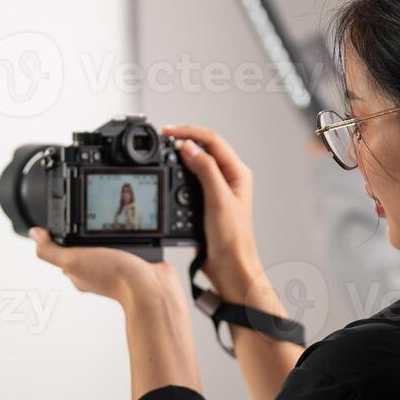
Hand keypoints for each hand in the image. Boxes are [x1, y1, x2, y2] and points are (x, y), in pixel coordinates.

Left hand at [29, 228, 180, 306]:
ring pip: (107, 245)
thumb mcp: (74, 259)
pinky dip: (127, 237)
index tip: (63, 222)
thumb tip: (34, 234)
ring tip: (110, 225)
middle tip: (89, 219)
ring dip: (109, 234)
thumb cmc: (114, 277)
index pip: (63, 252)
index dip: (60, 237)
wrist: (151, 286)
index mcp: (79, 272)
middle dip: (86, 233)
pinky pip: (126, 245)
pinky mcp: (134, 261)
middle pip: (85, 246)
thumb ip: (51, 250)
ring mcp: (117, 266)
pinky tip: (129, 232)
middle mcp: (97, 270)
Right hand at [162, 124, 263, 301]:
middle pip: (203, 148)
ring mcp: (216, 189)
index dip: (189, 132)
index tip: (168, 132)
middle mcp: (228, 178)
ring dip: (179, 158)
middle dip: (182, 141)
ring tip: (163, 154)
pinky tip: (169, 176)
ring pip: (195, 163)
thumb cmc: (233, 238)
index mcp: (237, 172)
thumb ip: (205, 170)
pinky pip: (189, 181)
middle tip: (162, 139)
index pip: (212, 140)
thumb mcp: (218, 199)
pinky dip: (177, 176)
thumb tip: (189, 147)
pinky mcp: (205, 201)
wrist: (229, 266)